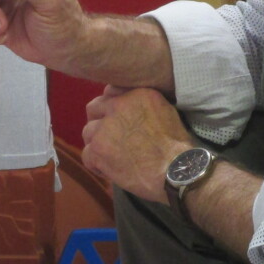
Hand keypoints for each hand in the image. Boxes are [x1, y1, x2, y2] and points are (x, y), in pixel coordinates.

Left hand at [81, 86, 195, 201]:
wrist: (177, 171)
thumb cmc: (176, 145)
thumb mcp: (164, 110)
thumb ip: (141, 103)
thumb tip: (126, 104)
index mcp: (136, 93)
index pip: (110, 92)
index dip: (111, 107)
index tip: (117, 119)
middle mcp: (118, 106)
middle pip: (94, 109)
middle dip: (99, 122)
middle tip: (110, 137)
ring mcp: (105, 128)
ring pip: (88, 132)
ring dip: (97, 143)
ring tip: (112, 155)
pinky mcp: (98, 150)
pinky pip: (86, 155)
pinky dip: (96, 165)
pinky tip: (110, 170)